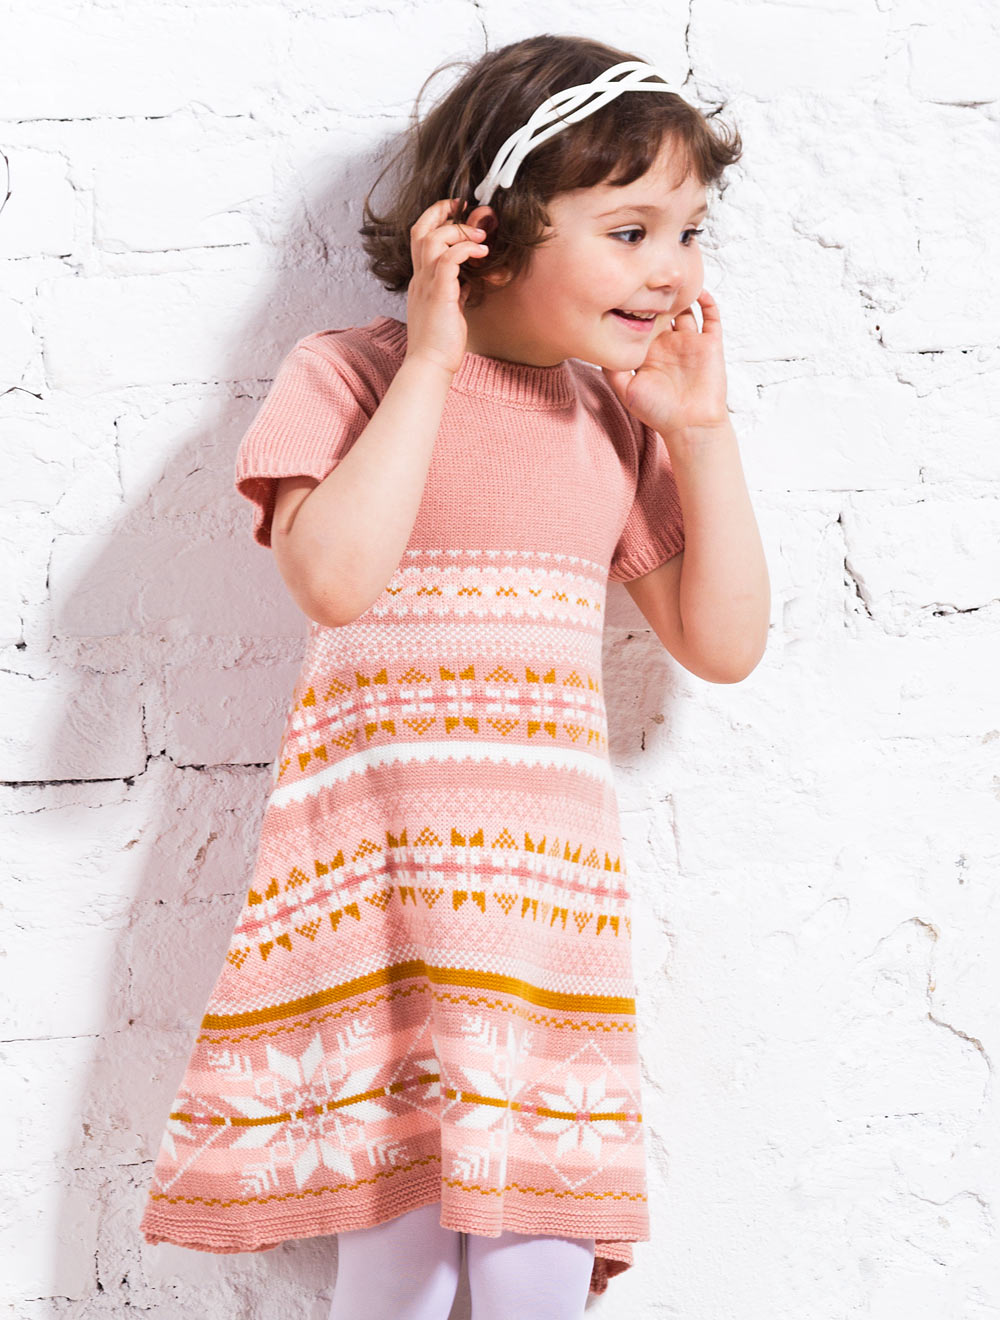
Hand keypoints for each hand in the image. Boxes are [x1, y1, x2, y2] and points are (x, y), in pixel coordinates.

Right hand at [403, 197, 494, 376]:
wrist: (430, 364)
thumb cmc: (440, 342)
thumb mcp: (448, 310)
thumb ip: (455, 292)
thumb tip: (467, 282)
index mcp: (420, 281)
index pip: (420, 238)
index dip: (436, 220)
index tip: (456, 212)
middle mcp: (419, 278)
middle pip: (419, 230)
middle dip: (440, 211)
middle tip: (464, 206)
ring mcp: (426, 285)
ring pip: (432, 240)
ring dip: (457, 231)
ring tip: (480, 237)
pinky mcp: (439, 294)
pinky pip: (448, 260)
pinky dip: (465, 250)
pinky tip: (481, 254)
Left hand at [601, 289, 729, 435]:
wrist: (690, 426)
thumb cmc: (659, 413)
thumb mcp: (626, 391)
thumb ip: (611, 370)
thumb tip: (596, 347)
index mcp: (649, 352)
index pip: (640, 320)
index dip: (634, 305)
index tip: (624, 288)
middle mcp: (669, 344)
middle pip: (661, 309)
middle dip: (655, 293)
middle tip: (647, 274)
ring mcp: (690, 342)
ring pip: (686, 308)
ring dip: (680, 293)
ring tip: (672, 276)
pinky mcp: (710, 344)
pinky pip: (712, 316)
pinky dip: (707, 300)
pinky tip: (697, 289)